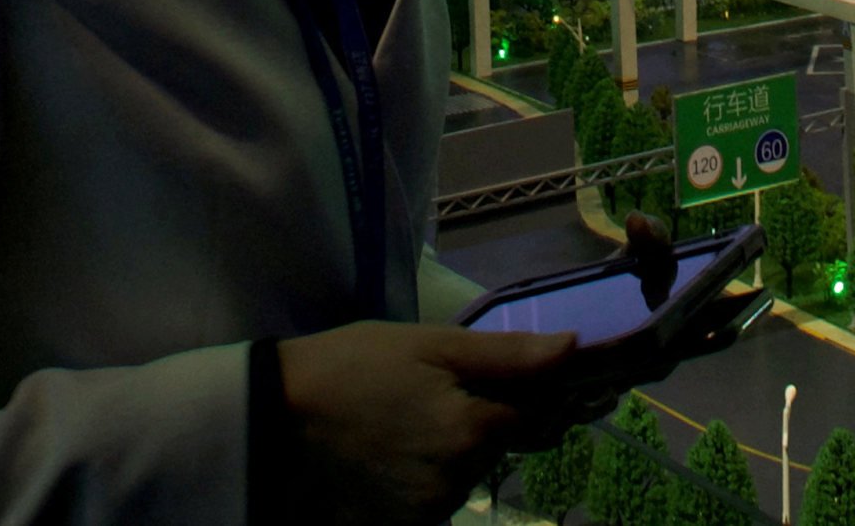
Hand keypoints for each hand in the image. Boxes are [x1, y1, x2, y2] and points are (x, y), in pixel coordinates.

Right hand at [276, 321, 580, 525]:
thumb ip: (507, 354)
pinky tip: (396, 445)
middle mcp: (458, 481)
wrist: (278, 414)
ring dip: (454, 447)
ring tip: (407, 415)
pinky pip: (436, 494)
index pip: (536, 418)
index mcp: (472, 430)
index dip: (529, 395)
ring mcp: (429, 511)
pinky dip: (427, 470)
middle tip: (436, 389)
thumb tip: (576, 348)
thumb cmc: (355, 364)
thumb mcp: (431, 345)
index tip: (506, 379)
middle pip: (499, 446)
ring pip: (468, 472)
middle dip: (485, 419)